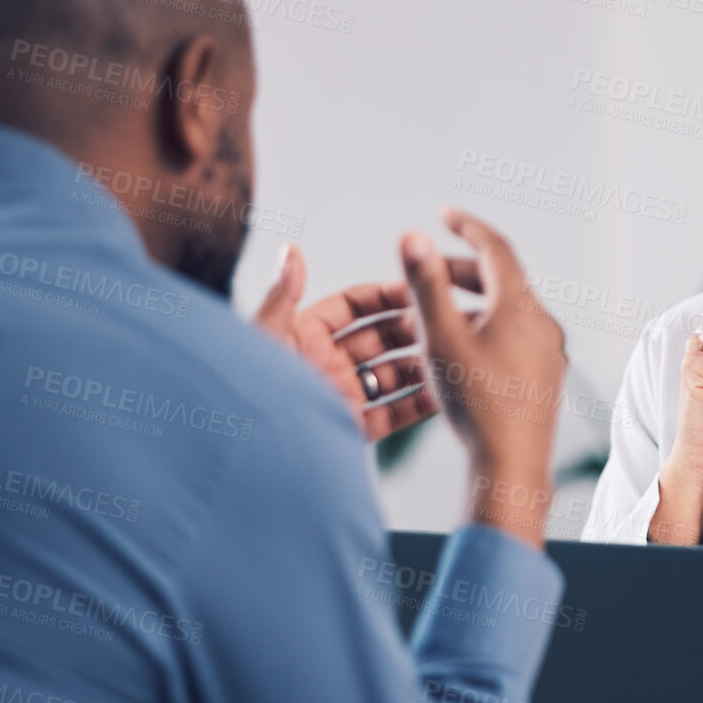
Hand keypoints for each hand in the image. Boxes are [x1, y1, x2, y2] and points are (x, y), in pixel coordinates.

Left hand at [253, 244, 439, 440]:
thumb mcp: (265, 337)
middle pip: (379, 338)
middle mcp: (326, 364)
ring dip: (422, 363)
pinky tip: (445, 391)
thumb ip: (283, 295)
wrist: (246, 453)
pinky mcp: (351, 430)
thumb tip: (291, 249)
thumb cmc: (247, 389)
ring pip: (392, 374)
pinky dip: (418, 404)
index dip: (386, 296)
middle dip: (413, 327)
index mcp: (303, 336)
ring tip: (455, 352)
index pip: (353, 307)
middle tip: (448, 318)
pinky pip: (392, 414)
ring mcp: (341, 397)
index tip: (418, 287)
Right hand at [401, 209, 566, 547]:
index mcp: (519, 306)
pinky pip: (516, 338)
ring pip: (509, 312)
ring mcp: (548, 351)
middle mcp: (542, 323)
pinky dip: (487, 330)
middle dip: (463, 269)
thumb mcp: (440, 338)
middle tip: (432, 268)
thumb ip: (426, 284)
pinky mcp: (546, 377)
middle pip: (502, 280)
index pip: (495, 248)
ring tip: (438, 313)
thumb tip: (412, 237)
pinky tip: (462, 351)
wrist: (512, 465)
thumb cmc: (476, 405)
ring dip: (473, 303)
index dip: (467, 227)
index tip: (446, 214)